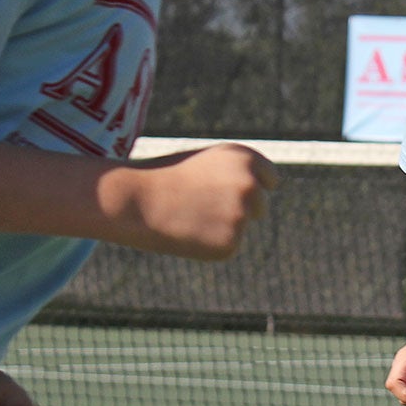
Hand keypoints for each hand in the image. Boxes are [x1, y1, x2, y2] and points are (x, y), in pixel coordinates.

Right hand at [130, 143, 277, 259]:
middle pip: (260, 207)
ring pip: (240, 227)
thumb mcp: (204, 163)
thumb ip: (234, 175)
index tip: (239, 193)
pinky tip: (187, 232)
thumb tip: (259, 191)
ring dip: (222, 227)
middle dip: (238, 210)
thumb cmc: (164, 178)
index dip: (255, 187)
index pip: (270, 179)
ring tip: (189, 216)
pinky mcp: (230, 244)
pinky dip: (210, 245)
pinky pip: (227, 247)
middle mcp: (250, 185)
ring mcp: (242, 216)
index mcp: (245, 158)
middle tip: (201, 206)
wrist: (135, 200)